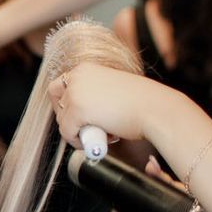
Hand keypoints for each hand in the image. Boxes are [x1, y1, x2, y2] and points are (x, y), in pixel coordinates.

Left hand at [46, 63, 174, 147]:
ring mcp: (75, 93)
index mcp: (85, 69)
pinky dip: (80, 142)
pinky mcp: (77, 110)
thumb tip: (79, 114)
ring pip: (63, 121)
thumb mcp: (110, 91)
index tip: (75, 118)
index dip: (63, 105)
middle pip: (57, 104)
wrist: (155, 109)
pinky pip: (67, 133)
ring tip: (105, 132)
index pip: (59, 86)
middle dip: (70, 120)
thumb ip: (92, 96)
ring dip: (79, 133)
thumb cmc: (141, 103)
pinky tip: (101, 139)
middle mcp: (77, 77)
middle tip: (90, 128)